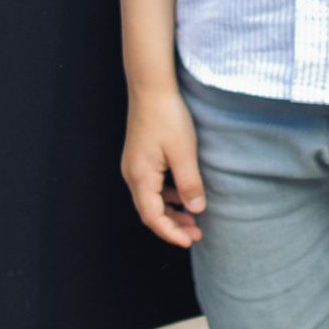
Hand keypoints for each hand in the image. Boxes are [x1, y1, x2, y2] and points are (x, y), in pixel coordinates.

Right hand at [121, 85, 206, 246]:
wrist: (151, 87)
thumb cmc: (166, 116)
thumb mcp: (183, 152)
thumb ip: (189, 184)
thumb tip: (196, 210)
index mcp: (140, 176)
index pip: (153, 217)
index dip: (171, 233)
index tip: (190, 241)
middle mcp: (132, 174)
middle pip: (149, 212)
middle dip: (173, 226)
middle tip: (196, 234)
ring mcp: (134, 165)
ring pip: (150, 200)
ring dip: (171, 212)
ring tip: (193, 219)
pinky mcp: (140, 158)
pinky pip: (151, 186)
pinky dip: (167, 197)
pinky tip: (182, 195)